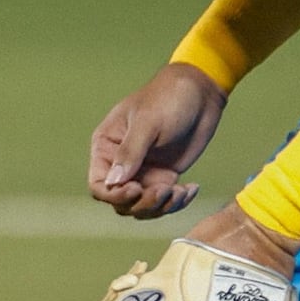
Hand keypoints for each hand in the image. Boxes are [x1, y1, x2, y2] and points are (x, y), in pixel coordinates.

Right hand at [89, 63, 226, 218]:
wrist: (201, 93)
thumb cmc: (168, 98)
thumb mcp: (147, 122)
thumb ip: (130, 152)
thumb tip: (113, 182)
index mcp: (107, 146)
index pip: (99, 184)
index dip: (114, 195)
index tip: (137, 189)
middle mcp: (121, 163)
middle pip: (120, 202)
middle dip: (142, 203)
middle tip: (165, 190)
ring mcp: (143, 172)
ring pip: (142, 207)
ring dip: (160, 207)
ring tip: (180, 191)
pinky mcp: (164, 176)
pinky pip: (164, 202)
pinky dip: (176, 202)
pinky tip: (191, 189)